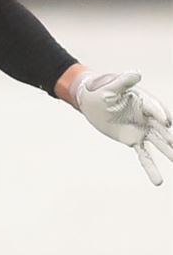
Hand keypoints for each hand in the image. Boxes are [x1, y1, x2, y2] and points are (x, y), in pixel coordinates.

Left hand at [72, 70, 172, 184]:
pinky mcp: (133, 139)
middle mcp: (147, 117)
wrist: (90, 100)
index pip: (155, 109)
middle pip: (164, 130)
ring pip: (159, 144)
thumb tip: (136, 73)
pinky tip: (158, 181)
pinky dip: (151, 168)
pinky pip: (144, 155)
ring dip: (169, 154)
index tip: (166, 122)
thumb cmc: (101, 88)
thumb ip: (124, 81)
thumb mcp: (110, 85)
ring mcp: (142, 130)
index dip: (160, 115)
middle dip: (172, 138)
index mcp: (144, 101)